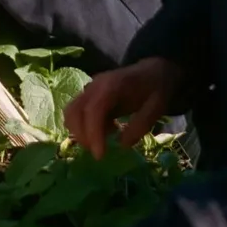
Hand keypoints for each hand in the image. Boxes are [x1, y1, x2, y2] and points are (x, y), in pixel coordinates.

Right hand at [65, 56, 185, 159]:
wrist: (152, 71)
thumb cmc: (155, 89)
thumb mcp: (156, 108)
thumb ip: (140, 125)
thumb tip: (122, 144)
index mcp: (113, 86)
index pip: (93, 109)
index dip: (93, 133)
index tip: (100, 155)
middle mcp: (96, 85)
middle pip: (75, 111)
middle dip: (83, 136)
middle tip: (100, 152)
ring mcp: (90, 88)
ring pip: (71, 112)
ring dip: (80, 132)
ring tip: (102, 139)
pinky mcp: (88, 94)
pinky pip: (76, 112)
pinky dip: (83, 126)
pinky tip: (105, 129)